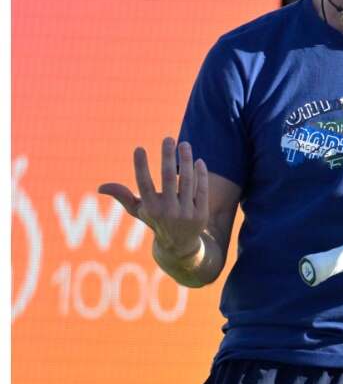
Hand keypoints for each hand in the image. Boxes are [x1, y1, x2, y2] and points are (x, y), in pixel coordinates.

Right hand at [99, 137, 208, 257]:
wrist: (180, 245)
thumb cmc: (156, 220)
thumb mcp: (139, 210)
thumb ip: (123, 196)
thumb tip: (100, 187)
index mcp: (150, 209)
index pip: (143, 184)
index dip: (140, 166)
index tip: (139, 148)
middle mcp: (167, 211)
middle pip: (169, 178)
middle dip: (168, 157)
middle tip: (168, 138)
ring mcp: (186, 213)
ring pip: (188, 181)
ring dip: (186, 160)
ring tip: (184, 144)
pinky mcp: (202, 214)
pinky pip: (202, 189)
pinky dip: (201, 174)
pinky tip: (198, 160)